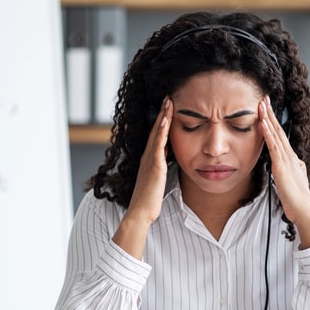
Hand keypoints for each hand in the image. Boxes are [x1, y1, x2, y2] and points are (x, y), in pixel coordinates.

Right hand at [112, 97, 171, 258]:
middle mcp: (148, 156)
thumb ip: (161, 169)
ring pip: (156, 133)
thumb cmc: (149, 201)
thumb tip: (167, 162)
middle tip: (168, 97)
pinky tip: (167, 119)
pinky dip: (162, 131)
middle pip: (155, 130)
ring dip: (163, 116)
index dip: (162, 121)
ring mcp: (150, 160)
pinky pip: (158, 144)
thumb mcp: (157, 181)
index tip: (168, 108)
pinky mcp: (154, 165)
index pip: (156, 136)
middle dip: (162, 113)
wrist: (140, 212)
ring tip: (169, 101)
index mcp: (149, 160)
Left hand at [259, 97, 309, 247]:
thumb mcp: (293, 181)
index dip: (274, 121)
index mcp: (291, 158)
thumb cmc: (297, 200)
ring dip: (268, 118)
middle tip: (264, 98)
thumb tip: (290, 165)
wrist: (305, 210)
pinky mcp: (282, 167)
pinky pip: (273, 147)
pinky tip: (262, 123)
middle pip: (279, 130)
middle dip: (270, 113)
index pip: (281, 136)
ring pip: (276, 134)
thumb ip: (290, 170)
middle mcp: (290, 156)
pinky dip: (268, 134)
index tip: (267, 108)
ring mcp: (287, 160)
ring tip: (261, 104)